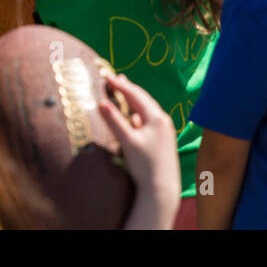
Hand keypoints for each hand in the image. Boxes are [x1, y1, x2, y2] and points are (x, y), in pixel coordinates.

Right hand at [99, 72, 179, 228]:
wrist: (162, 189)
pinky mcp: (164, 140)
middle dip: (129, 89)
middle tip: (117, 78)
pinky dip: (139, 113)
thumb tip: (101, 102)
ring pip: (147, 109)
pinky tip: (135, 116)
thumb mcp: (127, 141)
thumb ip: (114, 121)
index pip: (135, 95)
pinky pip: (150, 120)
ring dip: (135, 100)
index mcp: (156, 117)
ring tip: (125, 92)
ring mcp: (165, 130)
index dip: (120, 85)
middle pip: (144, 99)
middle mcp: (163, 121)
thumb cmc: (144, 165)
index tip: (107, 76)